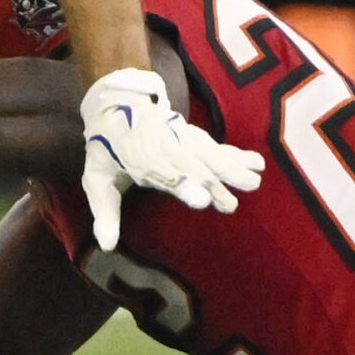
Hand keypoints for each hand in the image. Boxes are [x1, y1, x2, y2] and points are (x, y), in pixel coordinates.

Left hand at [79, 67, 262, 251]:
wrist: (118, 108)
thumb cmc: (107, 152)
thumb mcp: (96, 179)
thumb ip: (104, 212)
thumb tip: (107, 245)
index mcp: (137, 156)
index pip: (162, 173)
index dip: (183, 185)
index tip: (203, 200)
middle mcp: (163, 146)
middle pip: (191, 165)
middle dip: (212, 183)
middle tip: (231, 205)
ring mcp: (180, 139)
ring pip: (208, 153)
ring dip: (231, 168)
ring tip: (254, 183)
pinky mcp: (193, 136)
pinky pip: (216, 146)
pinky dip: (237, 154)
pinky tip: (258, 163)